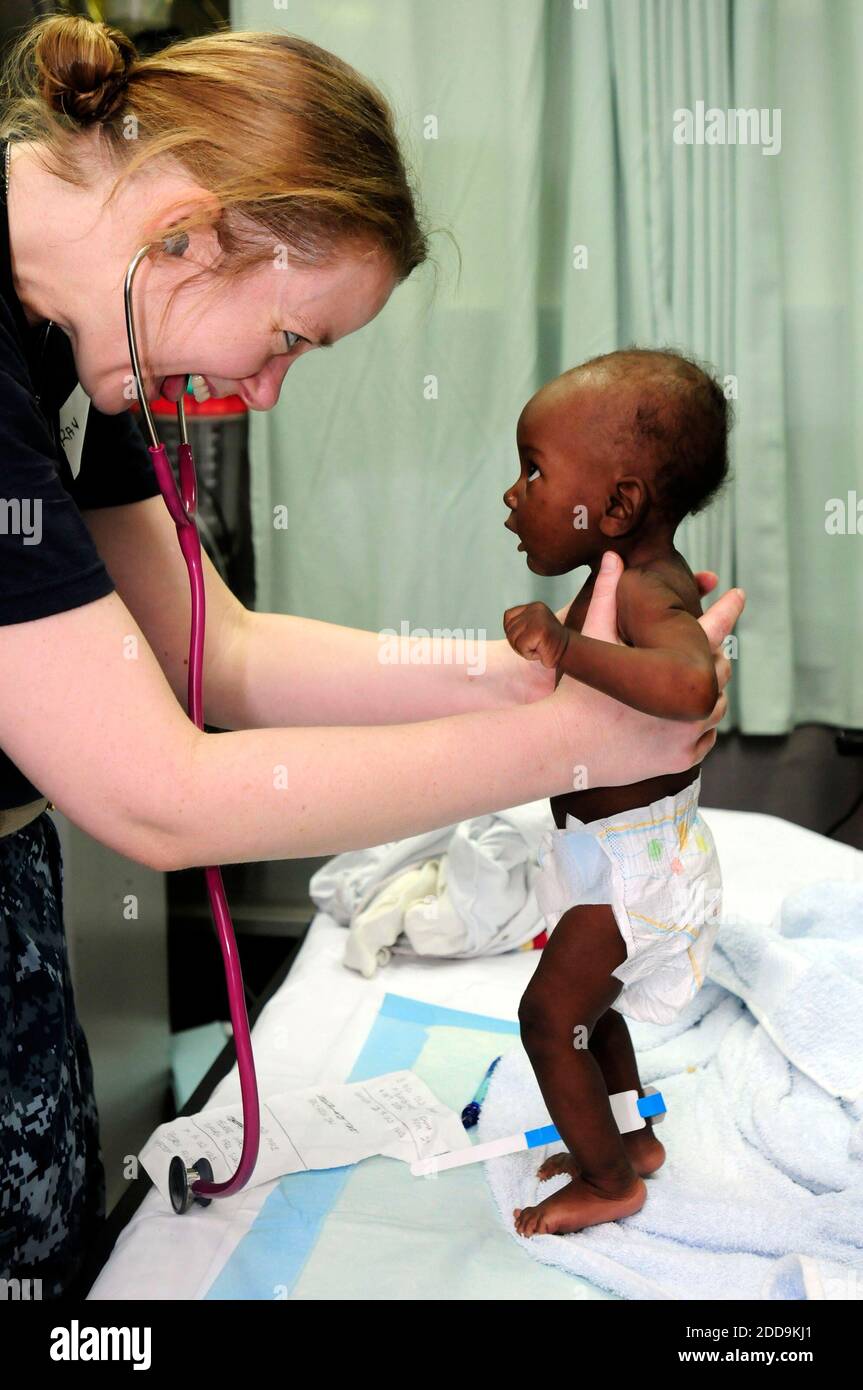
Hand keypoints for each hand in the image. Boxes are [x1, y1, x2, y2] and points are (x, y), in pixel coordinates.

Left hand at [503, 601, 569, 668]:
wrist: (568, 653)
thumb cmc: (548, 644)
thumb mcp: (533, 627)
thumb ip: (520, 623)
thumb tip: (506, 627)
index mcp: (534, 606)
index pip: (508, 616)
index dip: (512, 631)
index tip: (527, 638)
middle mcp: (535, 609)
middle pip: (509, 629)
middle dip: (517, 642)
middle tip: (534, 645)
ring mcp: (537, 619)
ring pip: (513, 638)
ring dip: (523, 649)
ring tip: (538, 647)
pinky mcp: (538, 630)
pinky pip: (521, 646)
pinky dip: (528, 654)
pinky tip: (540, 651)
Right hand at [548, 552, 744, 784]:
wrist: (563, 745)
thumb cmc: (577, 690)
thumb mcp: (591, 638)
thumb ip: (606, 596)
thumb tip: (612, 556)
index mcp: (673, 667)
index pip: (713, 629)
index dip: (728, 608)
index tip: (738, 593)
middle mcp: (688, 701)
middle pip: (720, 670)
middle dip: (710, 658)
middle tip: (701, 652)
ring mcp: (687, 732)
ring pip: (717, 706)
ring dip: (708, 693)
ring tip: (690, 685)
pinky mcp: (681, 759)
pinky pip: (705, 739)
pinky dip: (699, 727)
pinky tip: (685, 719)